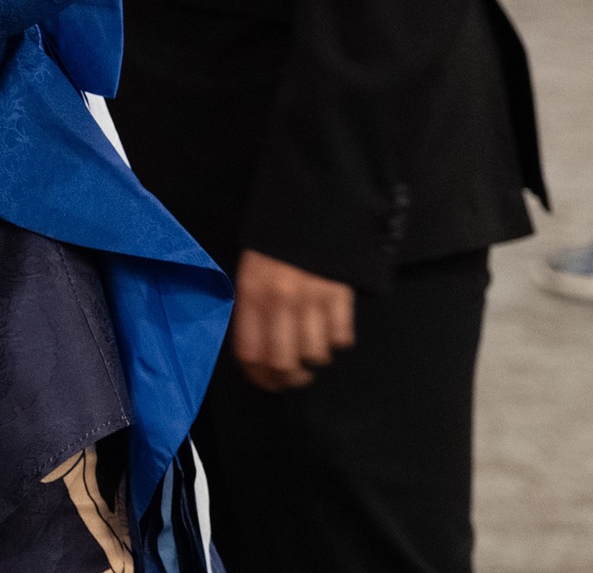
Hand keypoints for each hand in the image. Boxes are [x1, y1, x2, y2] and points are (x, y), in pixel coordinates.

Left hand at [230, 249, 355, 389]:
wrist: (309, 209)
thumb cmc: (275, 247)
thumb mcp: (250, 273)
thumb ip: (251, 310)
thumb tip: (257, 353)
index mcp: (251, 294)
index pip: (250, 353)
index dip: (258, 376)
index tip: (266, 381)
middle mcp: (279, 300)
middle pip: (283, 363)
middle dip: (289, 378)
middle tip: (294, 376)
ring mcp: (311, 298)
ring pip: (315, 355)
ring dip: (315, 361)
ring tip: (313, 351)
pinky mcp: (340, 295)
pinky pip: (342, 338)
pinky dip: (338, 341)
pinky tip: (331, 330)